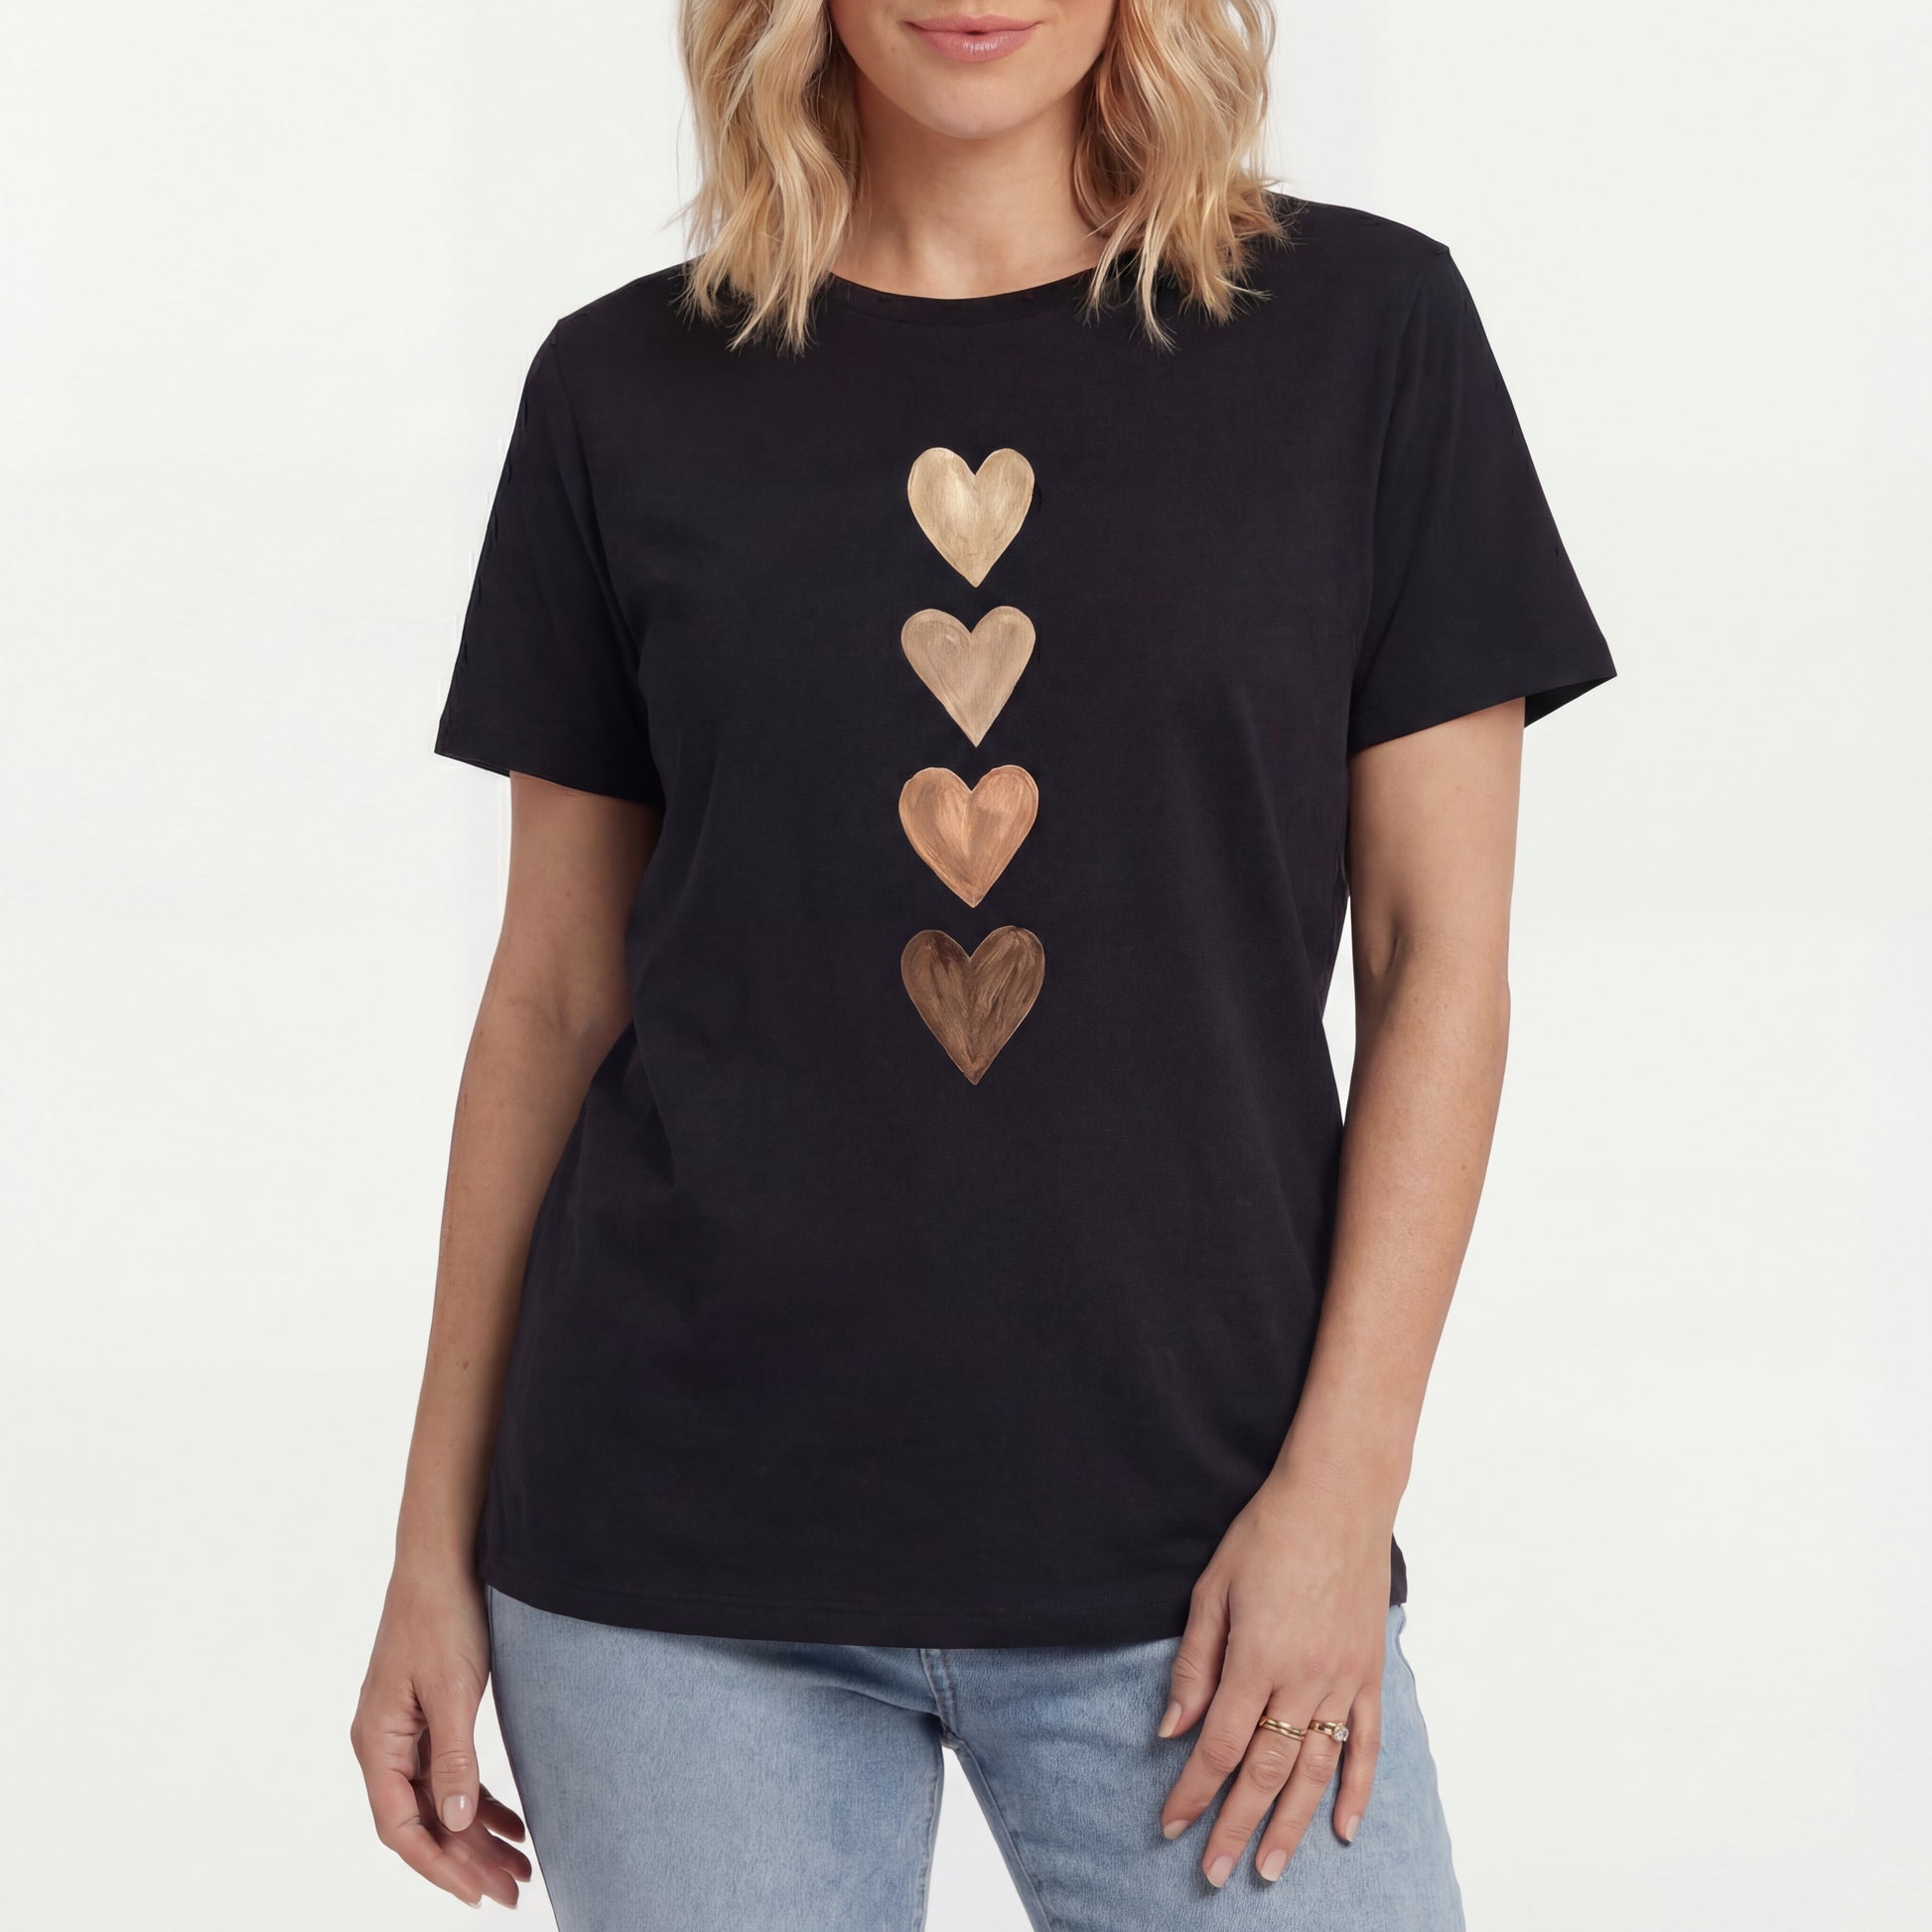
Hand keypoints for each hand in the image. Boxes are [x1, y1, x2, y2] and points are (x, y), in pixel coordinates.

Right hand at [351, 1564, 531, 1907]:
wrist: (443, 1557)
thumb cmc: (441, 1615)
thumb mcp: (453, 1689)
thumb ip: (454, 1757)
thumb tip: (459, 1822)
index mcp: (378, 1743)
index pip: (402, 1828)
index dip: (439, 1866)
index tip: (478, 1894)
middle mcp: (384, 1744)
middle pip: (424, 1822)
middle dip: (466, 1860)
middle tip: (514, 1890)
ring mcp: (406, 1731)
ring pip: (440, 1802)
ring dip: (477, 1836)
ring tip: (520, 1867)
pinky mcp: (430, 1715)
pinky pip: (450, 1774)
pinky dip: (480, 1801)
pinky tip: (511, 1822)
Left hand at [1157, 1475, 1391, 1886]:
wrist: (1338, 1497)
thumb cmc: (1268, 1533)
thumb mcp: (1213, 1588)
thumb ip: (1195, 1662)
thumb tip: (1174, 1728)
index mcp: (1258, 1658)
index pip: (1218, 1745)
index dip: (1192, 1792)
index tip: (1170, 1825)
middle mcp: (1304, 1680)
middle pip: (1265, 1771)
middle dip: (1235, 1827)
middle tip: (1214, 1874)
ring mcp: (1343, 1680)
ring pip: (1315, 1771)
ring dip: (1291, 1826)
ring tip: (1272, 1869)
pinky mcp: (1370, 1673)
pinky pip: (1367, 1745)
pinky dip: (1357, 1791)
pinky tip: (1344, 1829)